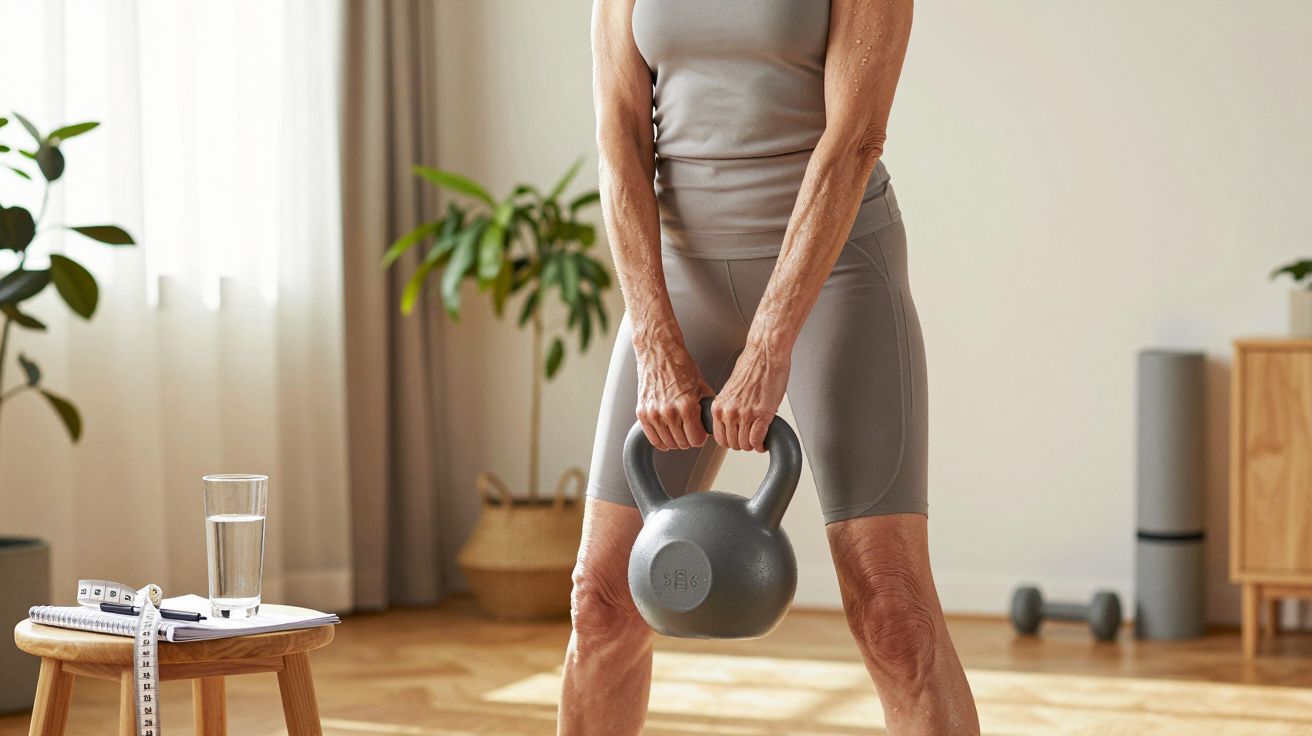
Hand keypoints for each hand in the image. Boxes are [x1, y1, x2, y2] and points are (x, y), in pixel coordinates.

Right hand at [634, 321, 713, 451]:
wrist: (659, 352)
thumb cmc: (680, 366)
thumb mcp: (702, 386)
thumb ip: (707, 407)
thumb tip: (713, 422)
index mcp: (686, 406)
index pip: (696, 440)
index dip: (700, 437)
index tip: (700, 433)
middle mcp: (669, 412)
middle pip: (682, 443)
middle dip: (689, 438)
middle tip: (690, 430)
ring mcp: (654, 414)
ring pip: (668, 443)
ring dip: (676, 440)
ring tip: (679, 430)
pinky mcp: (642, 413)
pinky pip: (653, 438)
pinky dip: (661, 440)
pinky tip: (667, 435)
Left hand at [713, 339, 790, 451]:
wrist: (766, 353)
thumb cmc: (753, 366)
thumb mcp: (732, 389)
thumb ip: (730, 406)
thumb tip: (734, 421)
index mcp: (720, 405)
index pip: (719, 437)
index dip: (730, 441)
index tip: (737, 439)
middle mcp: (729, 411)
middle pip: (731, 443)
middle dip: (742, 444)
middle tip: (750, 440)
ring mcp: (745, 414)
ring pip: (745, 444)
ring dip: (752, 445)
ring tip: (758, 440)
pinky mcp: (762, 414)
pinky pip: (757, 440)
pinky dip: (762, 444)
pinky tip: (764, 441)